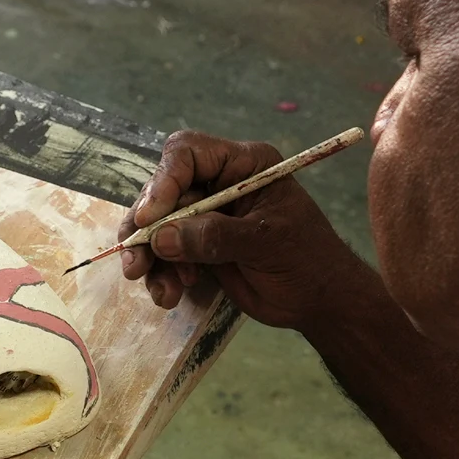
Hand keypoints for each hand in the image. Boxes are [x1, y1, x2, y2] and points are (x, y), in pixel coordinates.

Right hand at [118, 129, 354, 329]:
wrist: (323, 304)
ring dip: (148, 256)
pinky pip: (164, 251)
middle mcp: (217, 182)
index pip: (187, 154)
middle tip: (135, 261)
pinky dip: (160, 273)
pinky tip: (166, 295)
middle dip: (146, 227)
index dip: (163, 181)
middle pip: (163, 190)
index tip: (150, 218)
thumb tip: (161, 238)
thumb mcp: (266, 243)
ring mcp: (205, 213)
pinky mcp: (197, 243)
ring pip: (157, 223)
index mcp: (242, 165)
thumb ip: (214, 237)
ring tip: (152, 285)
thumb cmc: (308, 262)